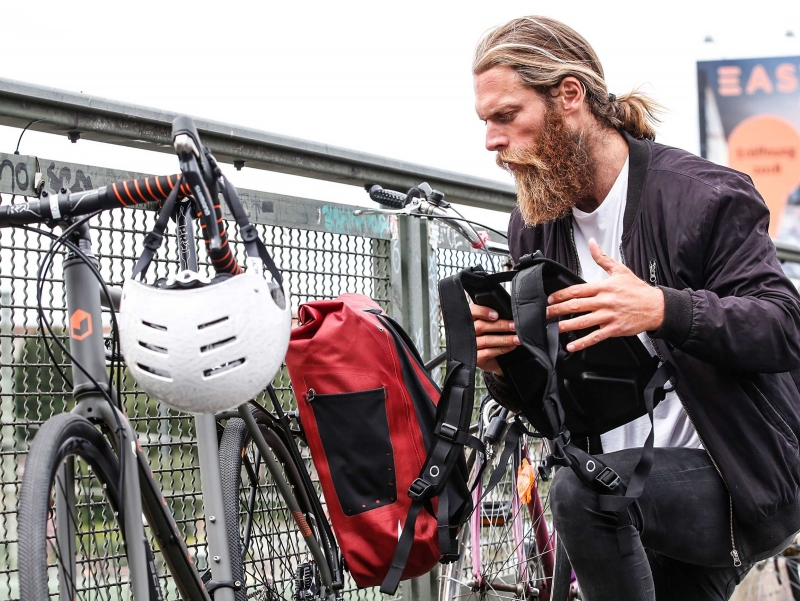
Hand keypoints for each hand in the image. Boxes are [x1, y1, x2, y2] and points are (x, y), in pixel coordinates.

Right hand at [470, 303, 519, 374]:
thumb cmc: (489, 338)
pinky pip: (489, 352)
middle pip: (481, 326)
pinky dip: (502, 349)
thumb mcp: (489, 326)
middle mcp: (468, 333)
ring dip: (505, 339)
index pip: (472, 312)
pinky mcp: (476, 358)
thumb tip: (508, 313)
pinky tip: (511, 347)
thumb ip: (493, 318)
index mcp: (469, 321)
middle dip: (500, 325)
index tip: (496, 315)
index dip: (482, 311)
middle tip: (514, 326)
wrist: (488, 359)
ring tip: (517, 338)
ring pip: (487, 340)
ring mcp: (471, 346)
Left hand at [545, 238, 664, 351]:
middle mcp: (605, 302)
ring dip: (566, 325)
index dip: (561, 294)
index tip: (550, 298)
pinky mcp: (614, 329)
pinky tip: (572, 346)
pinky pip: (595, 337)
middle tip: (546, 313)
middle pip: (577, 305)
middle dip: (559, 309)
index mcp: (604, 287)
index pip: (577, 290)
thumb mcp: (620, 270)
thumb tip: (591, 244)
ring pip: (584, 322)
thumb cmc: (638, 290)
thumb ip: (602, 258)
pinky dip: (582, 343)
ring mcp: (609, 316)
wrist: (656, 307)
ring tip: (554, 328)